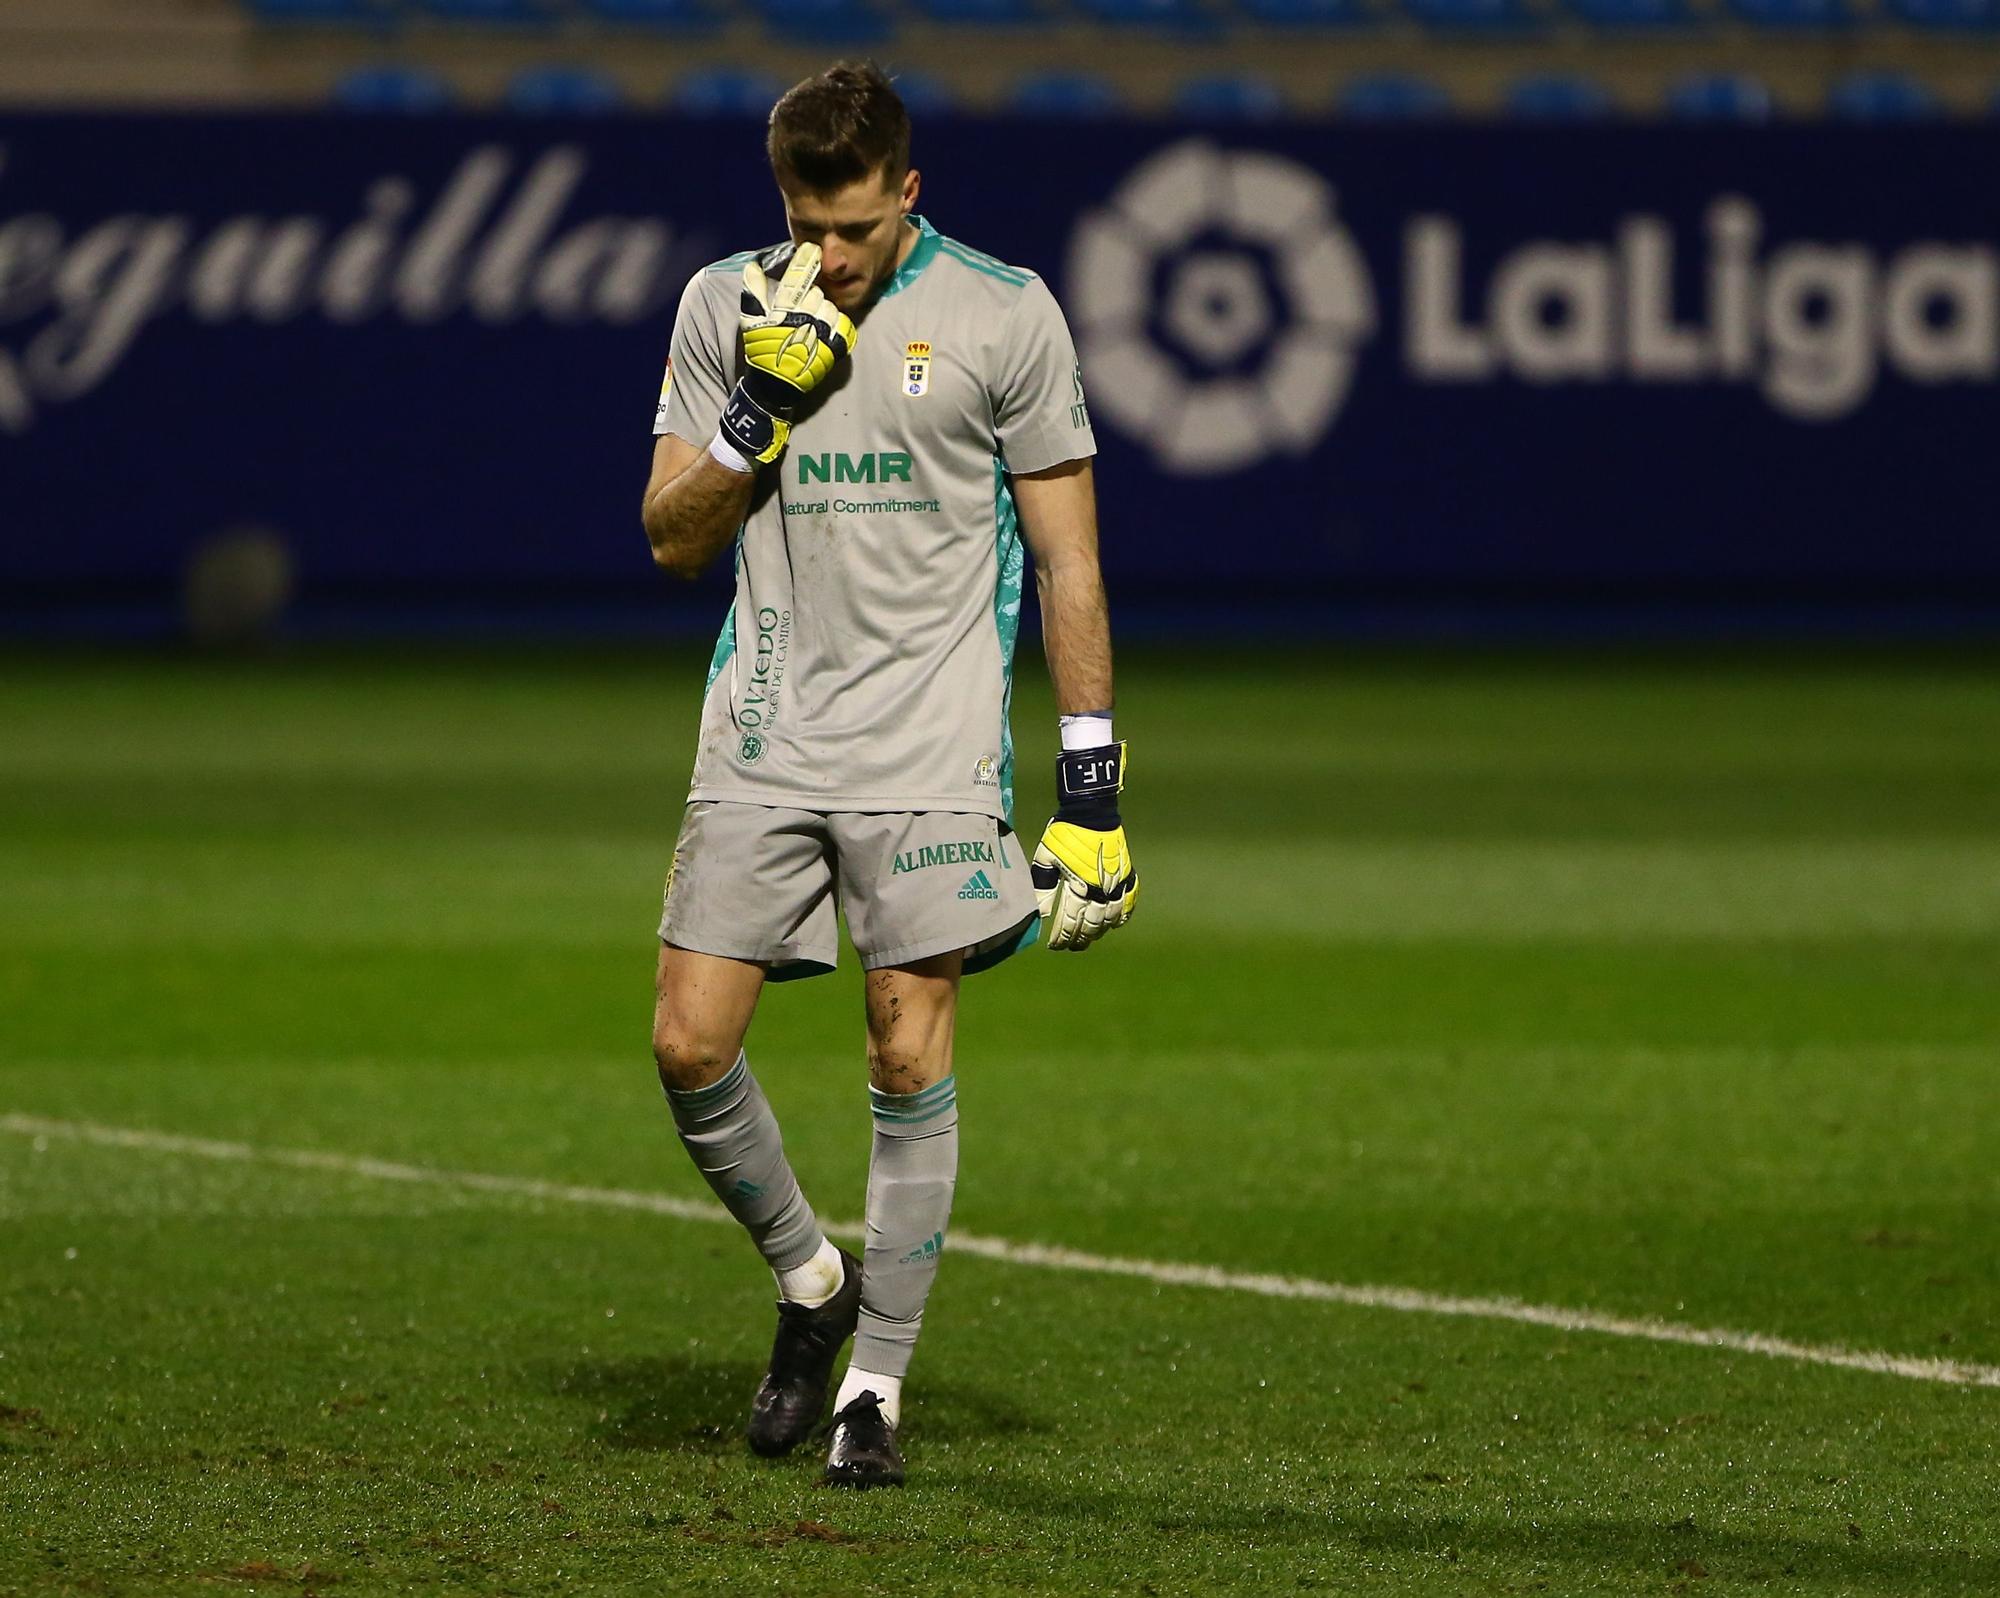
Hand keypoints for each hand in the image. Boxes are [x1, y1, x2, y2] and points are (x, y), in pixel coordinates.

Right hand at [719, 243, 856, 465]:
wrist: (775, 386)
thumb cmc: (761, 351)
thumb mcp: (750, 320)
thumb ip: (754, 292)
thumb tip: (753, 266)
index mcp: (783, 308)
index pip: (796, 277)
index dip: (805, 260)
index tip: (813, 249)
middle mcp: (803, 317)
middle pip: (818, 294)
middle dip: (813, 301)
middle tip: (804, 315)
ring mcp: (820, 333)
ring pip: (832, 309)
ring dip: (826, 315)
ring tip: (814, 328)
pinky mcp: (834, 349)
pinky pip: (844, 328)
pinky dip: (839, 329)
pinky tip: (829, 335)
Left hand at [1032, 742, 1136, 951]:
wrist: (1091, 810)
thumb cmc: (1064, 832)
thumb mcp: (1046, 856)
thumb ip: (1043, 885)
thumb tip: (1041, 913)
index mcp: (1080, 885)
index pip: (1071, 921)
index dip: (1062, 936)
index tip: (1054, 945)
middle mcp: (1101, 889)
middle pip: (1092, 924)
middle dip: (1080, 938)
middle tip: (1070, 946)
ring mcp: (1117, 882)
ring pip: (1111, 917)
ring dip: (1099, 930)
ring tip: (1088, 937)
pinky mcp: (1127, 873)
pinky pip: (1129, 900)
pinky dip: (1123, 914)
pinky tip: (1115, 923)